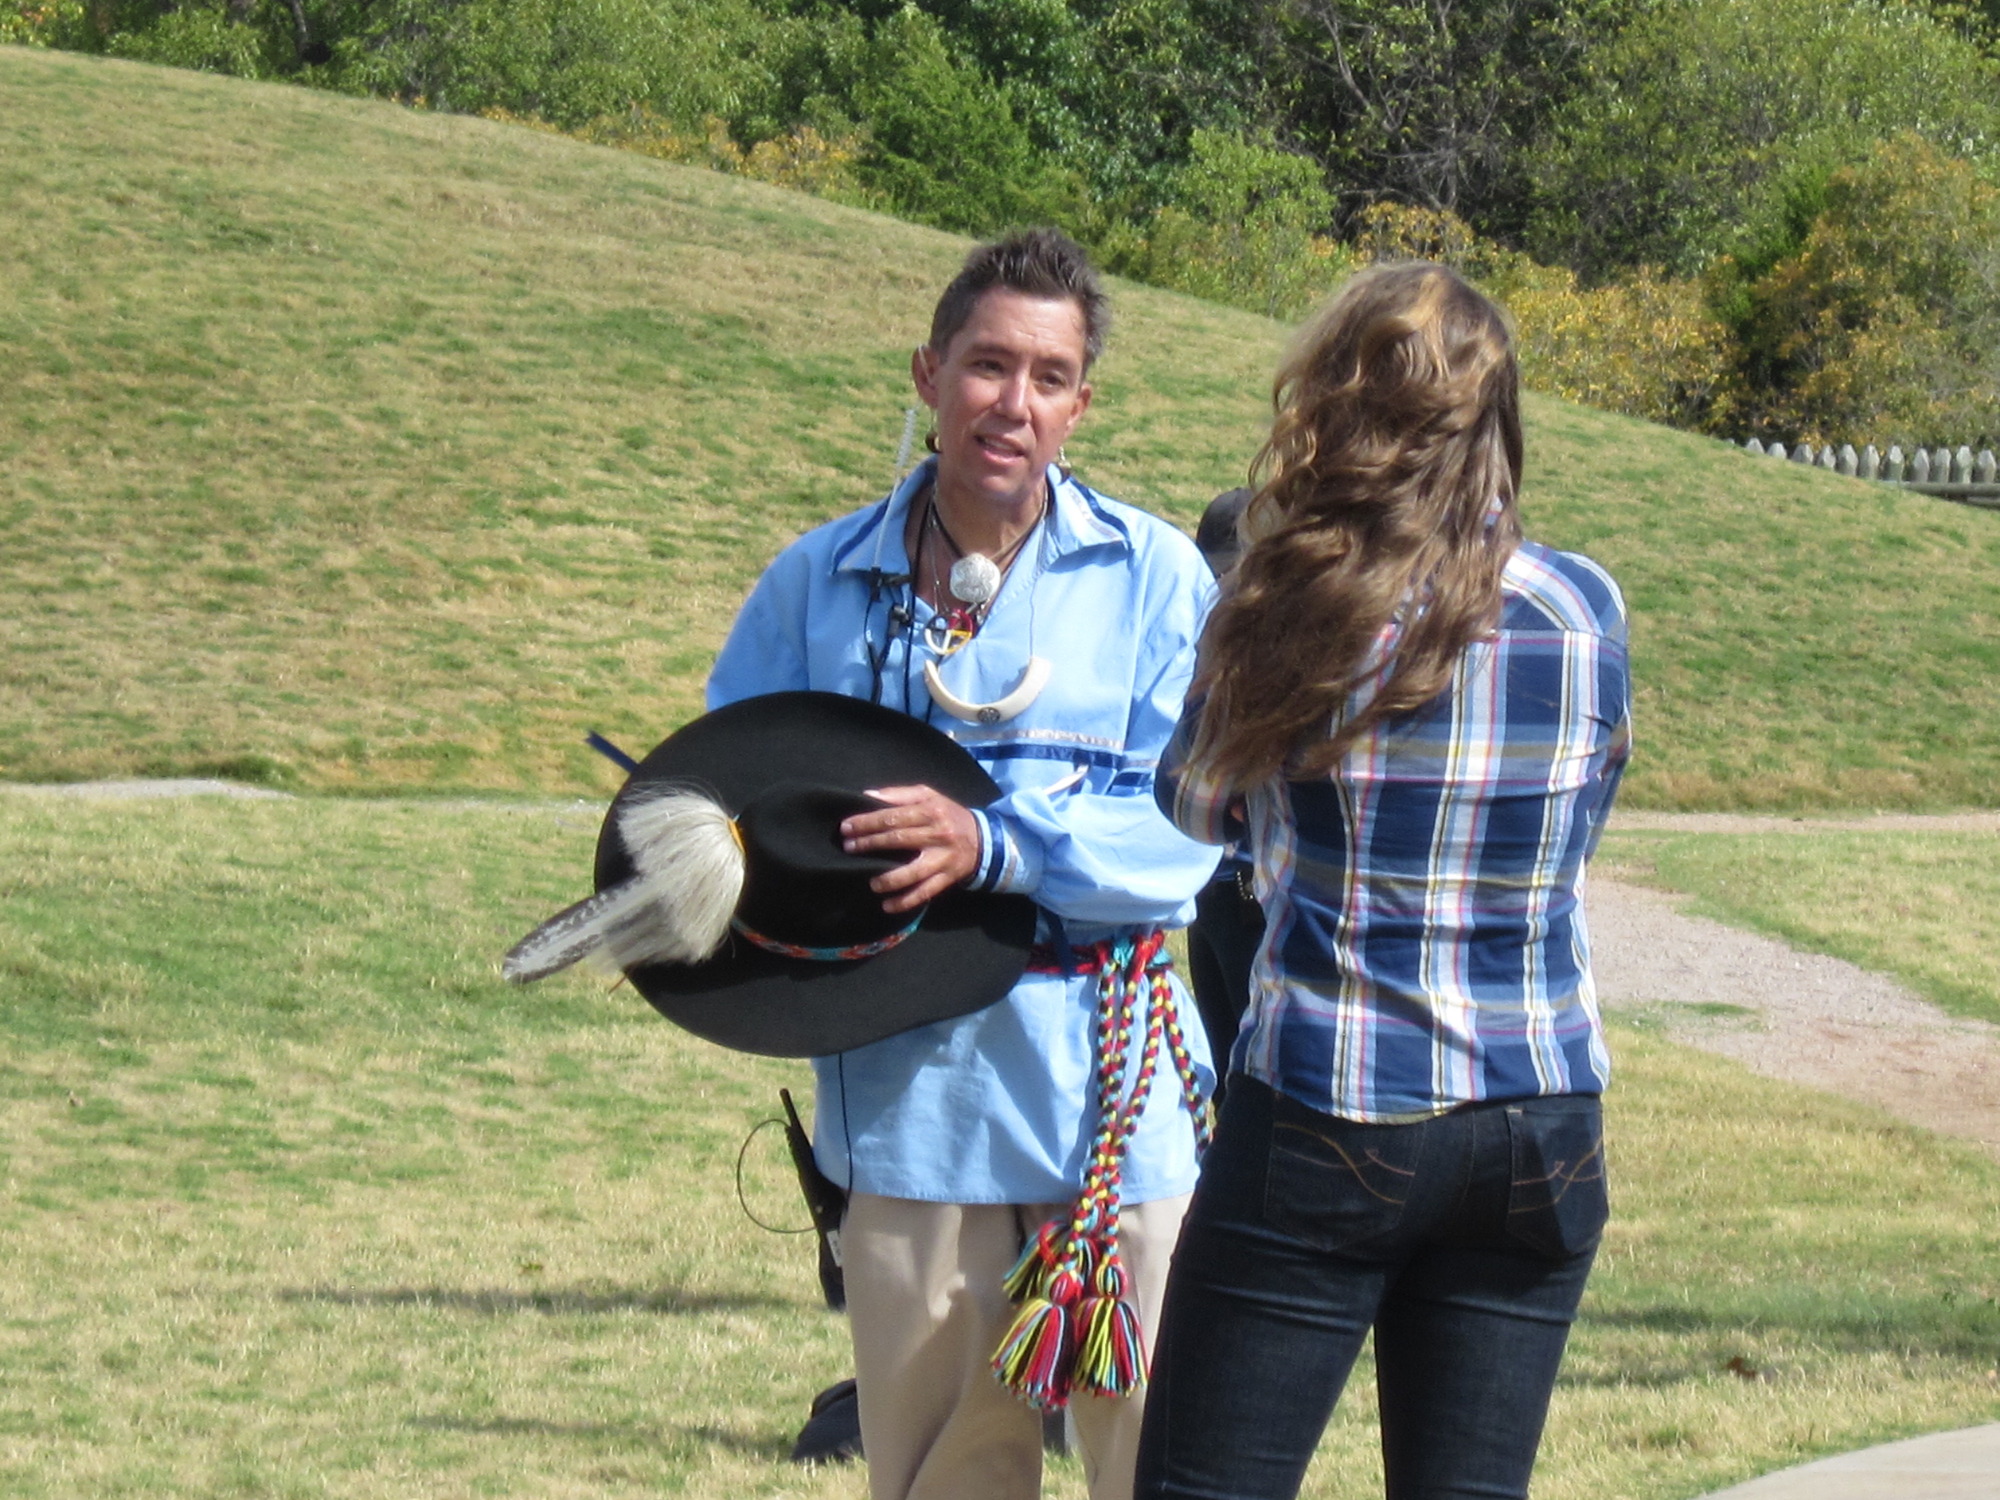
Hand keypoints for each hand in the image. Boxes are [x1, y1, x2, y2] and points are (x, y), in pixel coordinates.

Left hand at [840, 784, 980, 912]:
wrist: (984, 839)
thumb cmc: (947, 815)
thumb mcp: (928, 796)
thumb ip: (899, 795)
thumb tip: (868, 795)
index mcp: (930, 811)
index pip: (893, 817)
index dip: (868, 823)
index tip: (846, 828)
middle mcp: (937, 834)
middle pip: (899, 839)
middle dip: (870, 844)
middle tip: (848, 848)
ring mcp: (942, 858)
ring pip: (913, 871)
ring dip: (888, 879)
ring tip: (870, 882)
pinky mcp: (947, 878)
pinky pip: (925, 892)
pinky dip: (905, 901)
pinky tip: (887, 905)